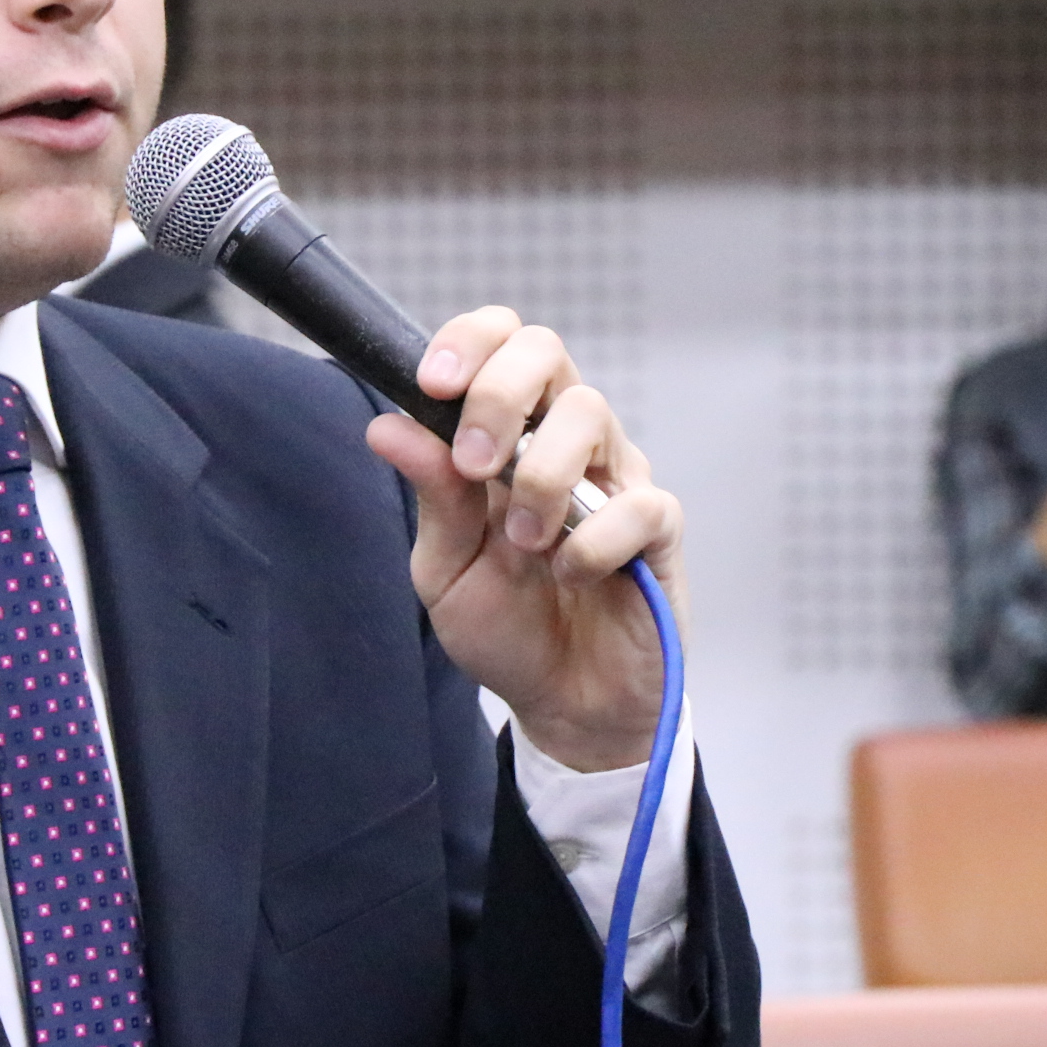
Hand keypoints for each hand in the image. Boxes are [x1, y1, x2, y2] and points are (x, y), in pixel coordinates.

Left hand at [362, 308, 684, 773]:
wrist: (563, 704)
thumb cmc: (506, 629)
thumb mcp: (446, 570)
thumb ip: (433, 498)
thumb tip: (388, 426)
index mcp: (507, 437)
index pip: (500, 344)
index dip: (469, 342)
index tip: (432, 383)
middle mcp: (564, 442)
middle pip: (546, 352)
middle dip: (500, 396)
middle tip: (474, 464)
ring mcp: (616, 479)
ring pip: (591, 413)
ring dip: (541, 477)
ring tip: (522, 545)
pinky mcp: (658, 530)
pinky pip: (638, 502)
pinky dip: (593, 540)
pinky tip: (571, 575)